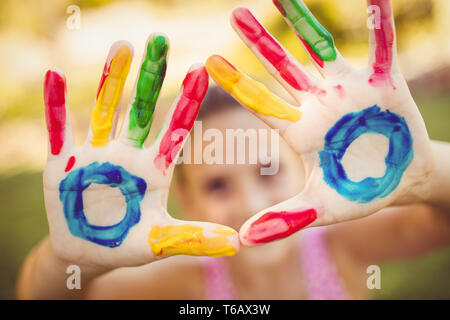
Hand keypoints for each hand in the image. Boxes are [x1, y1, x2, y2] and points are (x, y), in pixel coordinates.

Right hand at [43, 34, 238, 267]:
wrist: (88, 253)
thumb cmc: (128, 246)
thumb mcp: (161, 242)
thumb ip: (193, 239)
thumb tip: (237, 243)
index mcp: (153, 170)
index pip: (174, 130)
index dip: (186, 102)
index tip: (200, 70)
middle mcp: (127, 155)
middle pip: (140, 110)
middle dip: (149, 78)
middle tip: (160, 40)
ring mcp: (95, 155)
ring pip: (104, 111)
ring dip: (110, 80)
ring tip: (122, 47)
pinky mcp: (63, 163)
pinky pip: (59, 130)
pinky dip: (55, 106)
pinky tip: (53, 76)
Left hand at [206, 0, 433, 245]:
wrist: (404, 180)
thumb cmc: (360, 194)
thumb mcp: (322, 209)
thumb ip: (285, 219)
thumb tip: (243, 240)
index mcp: (301, 130)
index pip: (262, 104)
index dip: (236, 84)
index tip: (206, 62)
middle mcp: (318, 104)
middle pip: (282, 68)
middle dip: (260, 42)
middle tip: (234, 14)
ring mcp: (349, 89)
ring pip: (320, 49)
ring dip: (302, 21)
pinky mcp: (383, 80)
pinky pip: (381, 45)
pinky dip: (379, 20)